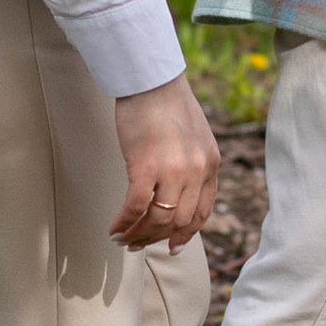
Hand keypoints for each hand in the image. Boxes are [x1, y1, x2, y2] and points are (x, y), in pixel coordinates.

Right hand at [110, 73, 220, 248]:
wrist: (152, 80)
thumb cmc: (167, 104)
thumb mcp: (195, 137)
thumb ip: (193, 163)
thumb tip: (179, 190)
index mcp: (211, 165)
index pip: (202, 212)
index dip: (186, 234)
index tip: (173, 245)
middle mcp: (197, 172)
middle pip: (179, 221)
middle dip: (156, 238)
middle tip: (138, 243)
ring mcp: (173, 170)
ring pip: (158, 220)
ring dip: (138, 235)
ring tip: (123, 239)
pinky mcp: (146, 166)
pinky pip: (136, 207)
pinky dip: (124, 222)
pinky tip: (113, 228)